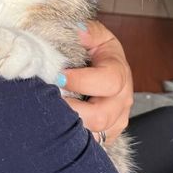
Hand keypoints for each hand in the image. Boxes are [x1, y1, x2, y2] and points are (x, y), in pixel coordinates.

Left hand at [62, 21, 133, 144]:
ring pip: (97, 133)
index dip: (82, 81)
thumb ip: (87, 31)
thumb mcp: (94, 34)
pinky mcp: (108, 132)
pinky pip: (94, 142)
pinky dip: (76, 137)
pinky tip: (60, 126)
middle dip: (74, 110)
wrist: (102, 63)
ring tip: (52, 113)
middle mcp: (122, 98)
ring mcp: (117, 118)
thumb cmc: (95, 48)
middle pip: (102, 115)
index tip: (58, 76)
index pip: (108, 81)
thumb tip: (79, 30)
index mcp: (119, 71)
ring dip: (73, 126)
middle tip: (50, 101)